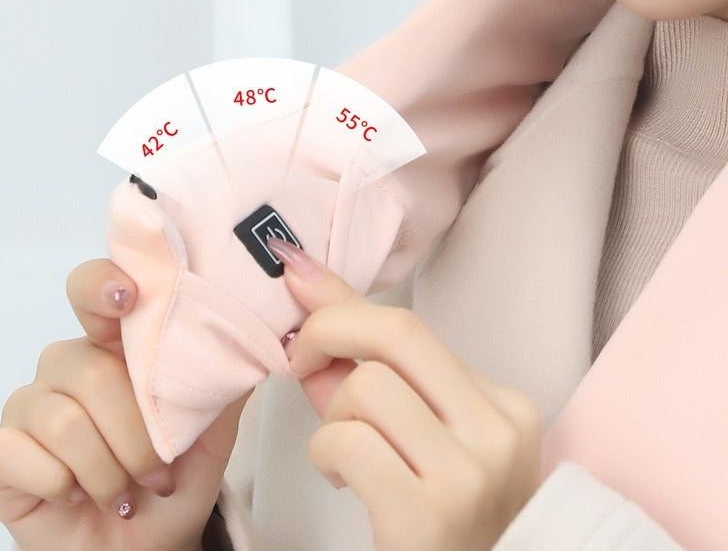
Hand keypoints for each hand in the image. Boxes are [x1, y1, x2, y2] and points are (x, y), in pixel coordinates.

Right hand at [0, 259, 245, 550]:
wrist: (147, 547)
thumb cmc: (176, 480)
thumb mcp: (214, 429)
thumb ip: (222, 379)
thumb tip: (252, 335)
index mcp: (118, 347)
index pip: (96, 291)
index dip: (102, 284)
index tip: (125, 295)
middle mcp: (69, 365)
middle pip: (90, 370)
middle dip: (135, 435)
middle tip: (157, 471)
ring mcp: (31, 407)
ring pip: (63, 419)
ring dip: (107, 470)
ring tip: (124, 491)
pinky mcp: (0, 453)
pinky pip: (17, 455)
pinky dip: (62, 485)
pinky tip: (76, 494)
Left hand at [271, 241, 541, 550]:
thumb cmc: (439, 516)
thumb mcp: (419, 434)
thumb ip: (368, 370)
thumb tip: (308, 297)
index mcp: (502, 405)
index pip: (410, 327)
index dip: (342, 305)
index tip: (301, 286)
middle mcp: (496, 431)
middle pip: (396, 332)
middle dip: (328, 328)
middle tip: (300, 358)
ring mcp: (468, 475)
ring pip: (368, 385)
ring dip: (332, 413)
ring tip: (342, 447)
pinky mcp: (429, 517)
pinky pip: (350, 442)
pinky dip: (325, 451)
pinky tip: (341, 476)